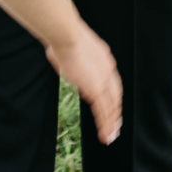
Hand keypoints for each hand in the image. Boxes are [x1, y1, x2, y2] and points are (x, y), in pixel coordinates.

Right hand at [49, 24, 122, 146]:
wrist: (67, 36)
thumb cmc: (62, 37)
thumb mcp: (68, 48)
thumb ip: (68, 56)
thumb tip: (56, 54)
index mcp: (104, 59)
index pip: (112, 82)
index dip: (112, 96)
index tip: (111, 106)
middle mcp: (108, 70)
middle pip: (116, 96)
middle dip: (116, 112)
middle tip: (116, 125)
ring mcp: (103, 80)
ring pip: (111, 107)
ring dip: (112, 123)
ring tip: (110, 136)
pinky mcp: (96, 89)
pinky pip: (104, 111)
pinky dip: (105, 124)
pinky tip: (105, 134)